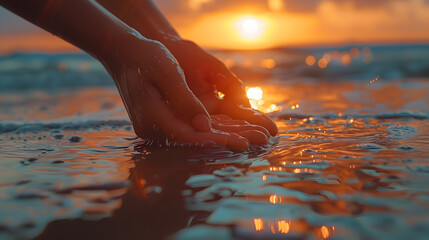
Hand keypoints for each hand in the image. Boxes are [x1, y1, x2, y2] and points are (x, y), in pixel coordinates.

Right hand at [99, 35, 267, 148]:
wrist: (125, 55)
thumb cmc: (145, 58)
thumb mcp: (166, 72)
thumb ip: (184, 99)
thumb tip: (204, 126)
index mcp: (152, 117)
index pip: (188, 135)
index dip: (215, 139)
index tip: (241, 142)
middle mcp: (153, 128)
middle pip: (196, 139)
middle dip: (229, 140)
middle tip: (259, 141)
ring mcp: (157, 127)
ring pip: (197, 134)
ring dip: (227, 135)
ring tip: (256, 136)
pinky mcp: (164, 122)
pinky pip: (193, 128)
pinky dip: (215, 128)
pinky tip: (237, 129)